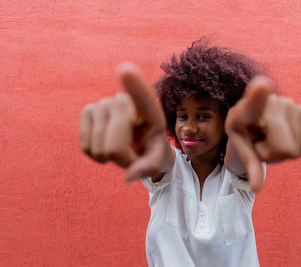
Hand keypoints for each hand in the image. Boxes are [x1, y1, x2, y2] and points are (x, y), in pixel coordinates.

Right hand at [79, 63, 172, 181]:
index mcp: (150, 111)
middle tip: (132, 154)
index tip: (125, 70)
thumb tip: (129, 177)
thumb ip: (149, 167)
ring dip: (108, 158)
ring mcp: (104, 103)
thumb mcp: (158, 161)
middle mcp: (126, 101)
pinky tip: (105, 145)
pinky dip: (95, 155)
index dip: (134, 85)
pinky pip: (86, 147)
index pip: (144, 98)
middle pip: (115, 146)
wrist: (139, 144)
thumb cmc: (152, 150)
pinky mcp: (88, 111)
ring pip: (98, 148)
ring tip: (120, 148)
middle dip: (122, 160)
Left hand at [225, 76, 300, 191]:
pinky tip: (283, 134)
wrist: (253, 122)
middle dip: (272, 155)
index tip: (262, 85)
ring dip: (282, 151)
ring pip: (295, 150)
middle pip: (284, 149)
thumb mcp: (241, 151)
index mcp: (244, 110)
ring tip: (270, 137)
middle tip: (261, 143)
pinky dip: (296, 147)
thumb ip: (248, 167)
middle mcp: (269, 102)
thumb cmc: (244, 136)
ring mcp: (288, 103)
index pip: (253, 103)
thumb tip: (256, 189)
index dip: (259, 96)